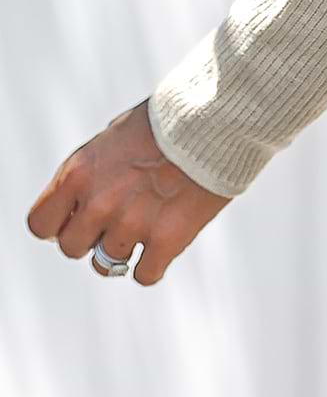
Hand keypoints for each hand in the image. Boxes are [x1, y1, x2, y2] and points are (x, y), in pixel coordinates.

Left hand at [26, 98, 229, 285]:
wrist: (214, 120)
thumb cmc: (164, 125)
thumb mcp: (110, 141)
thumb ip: (89, 176)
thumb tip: (80, 208)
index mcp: (78, 174)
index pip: (41, 224)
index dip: (59, 224)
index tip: (77, 218)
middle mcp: (99, 203)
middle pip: (72, 248)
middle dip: (91, 237)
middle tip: (116, 220)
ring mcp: (133, 224)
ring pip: (107, 265)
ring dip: (122, 251)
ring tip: (144, 227)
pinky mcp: (168, 240)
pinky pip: (145, 275)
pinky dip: (152, 265)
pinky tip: (163, 244)